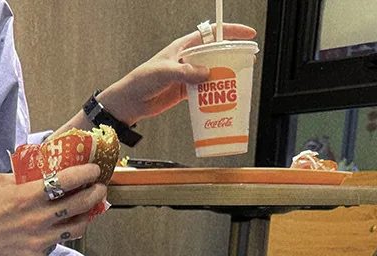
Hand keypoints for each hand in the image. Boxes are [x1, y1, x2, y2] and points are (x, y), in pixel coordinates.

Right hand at [0, 164, 106, 255]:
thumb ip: (21, 177)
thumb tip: (39, 170)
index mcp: (28, 195)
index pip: (68, 181)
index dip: (86, 173)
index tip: (93, 169)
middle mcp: (38, 219)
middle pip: (80, 205)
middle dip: (95, 193)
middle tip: (99, 188)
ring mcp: (39, 240)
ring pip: (76, 228)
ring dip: (85, 216)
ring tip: (86, 209)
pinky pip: (56, 243)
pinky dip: (60, 233)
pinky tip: (57, 227)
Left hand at [102, 23, 256, 122]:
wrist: (129, 102)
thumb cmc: (141, 80)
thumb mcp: (164, 71)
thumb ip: (185, 72)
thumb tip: (206, 74)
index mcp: (184, 47)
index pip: (212, 34)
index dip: (231, 32)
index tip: (247, 35)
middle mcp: (188, 59)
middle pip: (216, 55)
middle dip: (232, 58)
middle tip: (245, 65)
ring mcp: (188, 76)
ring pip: (212, 74)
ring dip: (224, 80)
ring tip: (236, 85)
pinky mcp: (185, 92)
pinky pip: (204, 91)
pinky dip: (213, 95)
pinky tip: (220, 100)